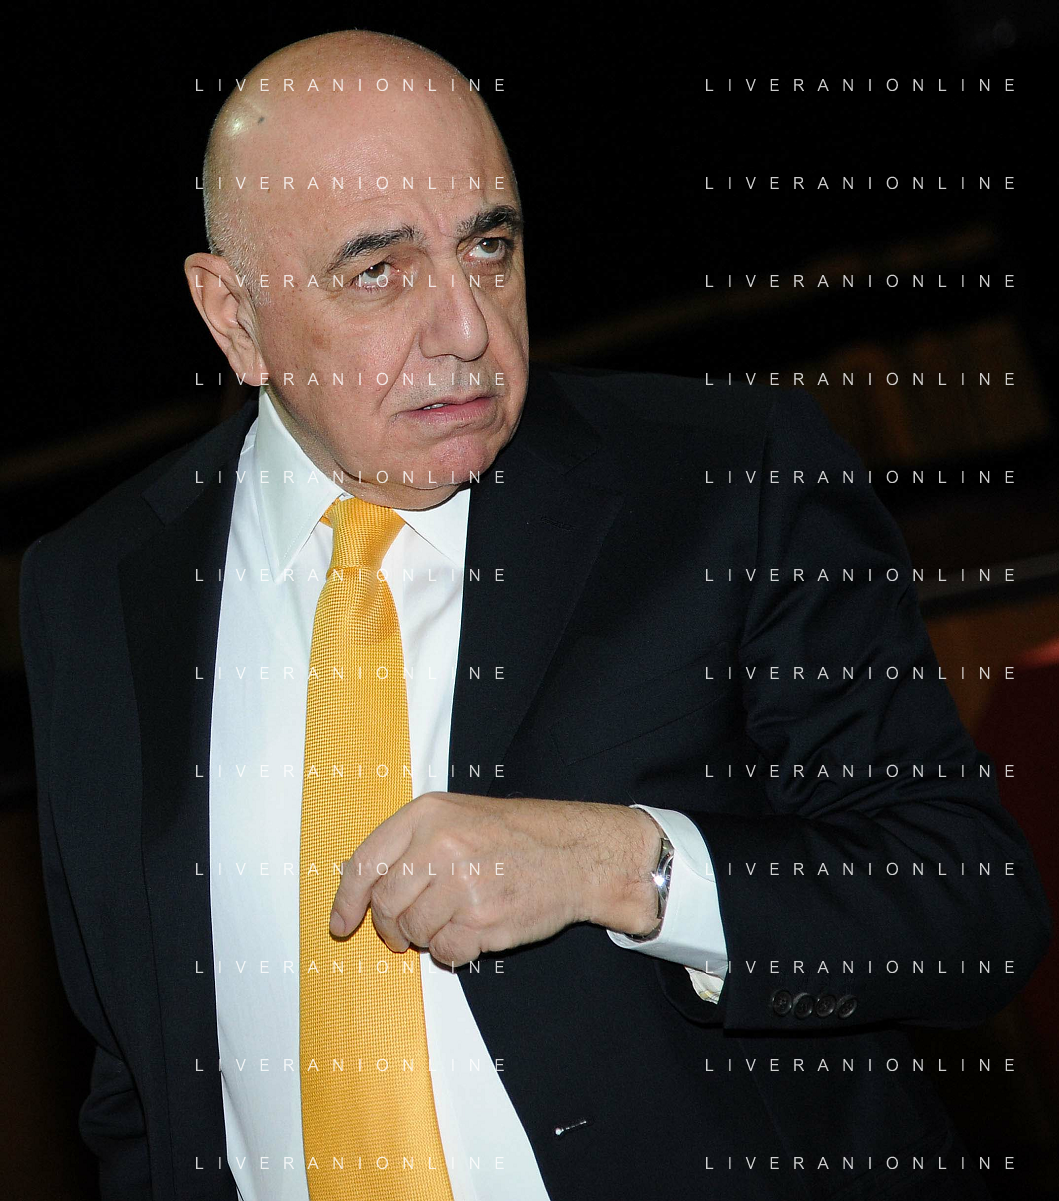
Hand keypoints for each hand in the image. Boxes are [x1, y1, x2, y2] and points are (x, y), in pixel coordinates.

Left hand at [328, 792, 661, 966]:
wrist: (574, 854)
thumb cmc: (516, 836)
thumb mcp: (457, 817)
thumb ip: (411, 844)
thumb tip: (362, 888)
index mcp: (426, 815)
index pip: (365, 864)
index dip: (347, 900)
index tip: (341, 924)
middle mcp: (439, 845)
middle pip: (384, 904)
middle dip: (390, 926)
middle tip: (405, 930)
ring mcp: (461, 883)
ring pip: (413, 932)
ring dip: (426, 936)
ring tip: (454, 919)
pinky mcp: (483, 918)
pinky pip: (444, 953)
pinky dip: (453, 951)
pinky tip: (473, 930)